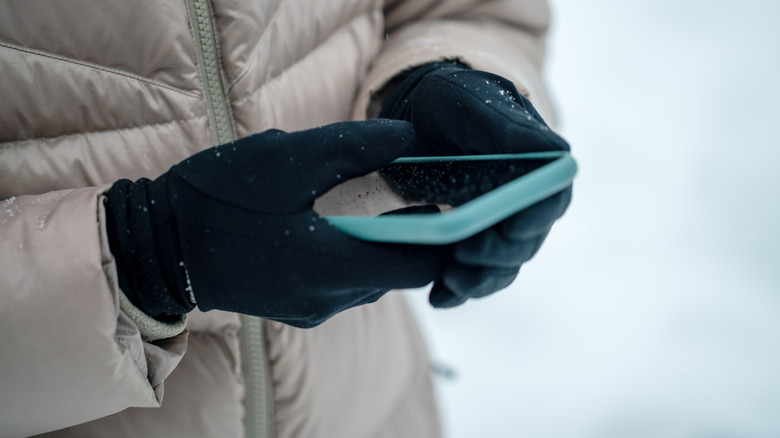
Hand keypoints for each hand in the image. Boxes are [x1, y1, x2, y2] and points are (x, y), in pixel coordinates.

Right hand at [105, 120, 448, 326]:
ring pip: (374, 279)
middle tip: (409, 194)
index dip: (445, 237)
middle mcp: (330, 298)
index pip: (422, 266)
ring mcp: (313, 309)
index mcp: (331, 264)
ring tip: (370, 205)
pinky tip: (333, 226)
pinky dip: (354, 256)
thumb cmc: (217, 198)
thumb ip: (354, 145)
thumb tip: (408, 135)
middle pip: (400, 273)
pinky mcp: (298, 309)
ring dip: (381, 245)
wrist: (159, 247)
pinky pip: (345, 285)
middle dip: (412, 236)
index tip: (447, 202)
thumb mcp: (286, 157)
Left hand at [379, 61, 572, 306]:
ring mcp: (501, 224)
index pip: (551, 195)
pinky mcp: (475, 243)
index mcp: (536, 160)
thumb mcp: (466, 101)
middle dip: (498, 255)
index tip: (511, 227)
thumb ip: (505, 126)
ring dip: (479, 279)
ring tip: (449, 283)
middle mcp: (526, 197)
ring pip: (503, 265)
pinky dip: (459, 290)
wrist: (412, 119)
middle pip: (527, 239)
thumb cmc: (445, 99)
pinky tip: (440, 299)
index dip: (537, 216)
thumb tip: (557, 152)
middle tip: (464, 258)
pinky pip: (476, 275)